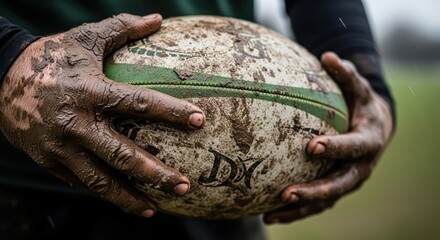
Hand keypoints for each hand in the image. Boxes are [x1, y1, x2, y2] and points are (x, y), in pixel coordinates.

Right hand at [0, 13, 205, 216]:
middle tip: (184, 186)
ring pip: (100, 180)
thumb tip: (157, 18)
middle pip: (122, 155)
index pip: (139, 103)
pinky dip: (104, 192)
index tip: (199, 120)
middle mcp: (76, 123)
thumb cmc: (50, 57)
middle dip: (156, 174)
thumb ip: (122, 28)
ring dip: (129, 198)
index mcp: (90, 91)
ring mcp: (60, 146)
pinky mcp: (47, 160)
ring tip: (155, 208)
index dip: (171, 112)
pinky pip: (80, 181)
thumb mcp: (85, 38)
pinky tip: (124, 199)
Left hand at [263, 52, 393, 223]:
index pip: (353, 147)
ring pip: (326, 201)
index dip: (335, 148)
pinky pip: (317, 204)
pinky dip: (296, 212)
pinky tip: (269, 216)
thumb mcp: (359, 88)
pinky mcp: (336, 190)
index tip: (312, 147)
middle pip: (339, 184)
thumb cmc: (363, 105)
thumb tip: (328, 56)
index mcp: (369, 141)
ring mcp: (348, 181)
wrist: (377, 129)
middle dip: (315, 191)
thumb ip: (346, 74)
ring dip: (300, 209)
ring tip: (272, 213)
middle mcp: (361, 167)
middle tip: (287, 193)